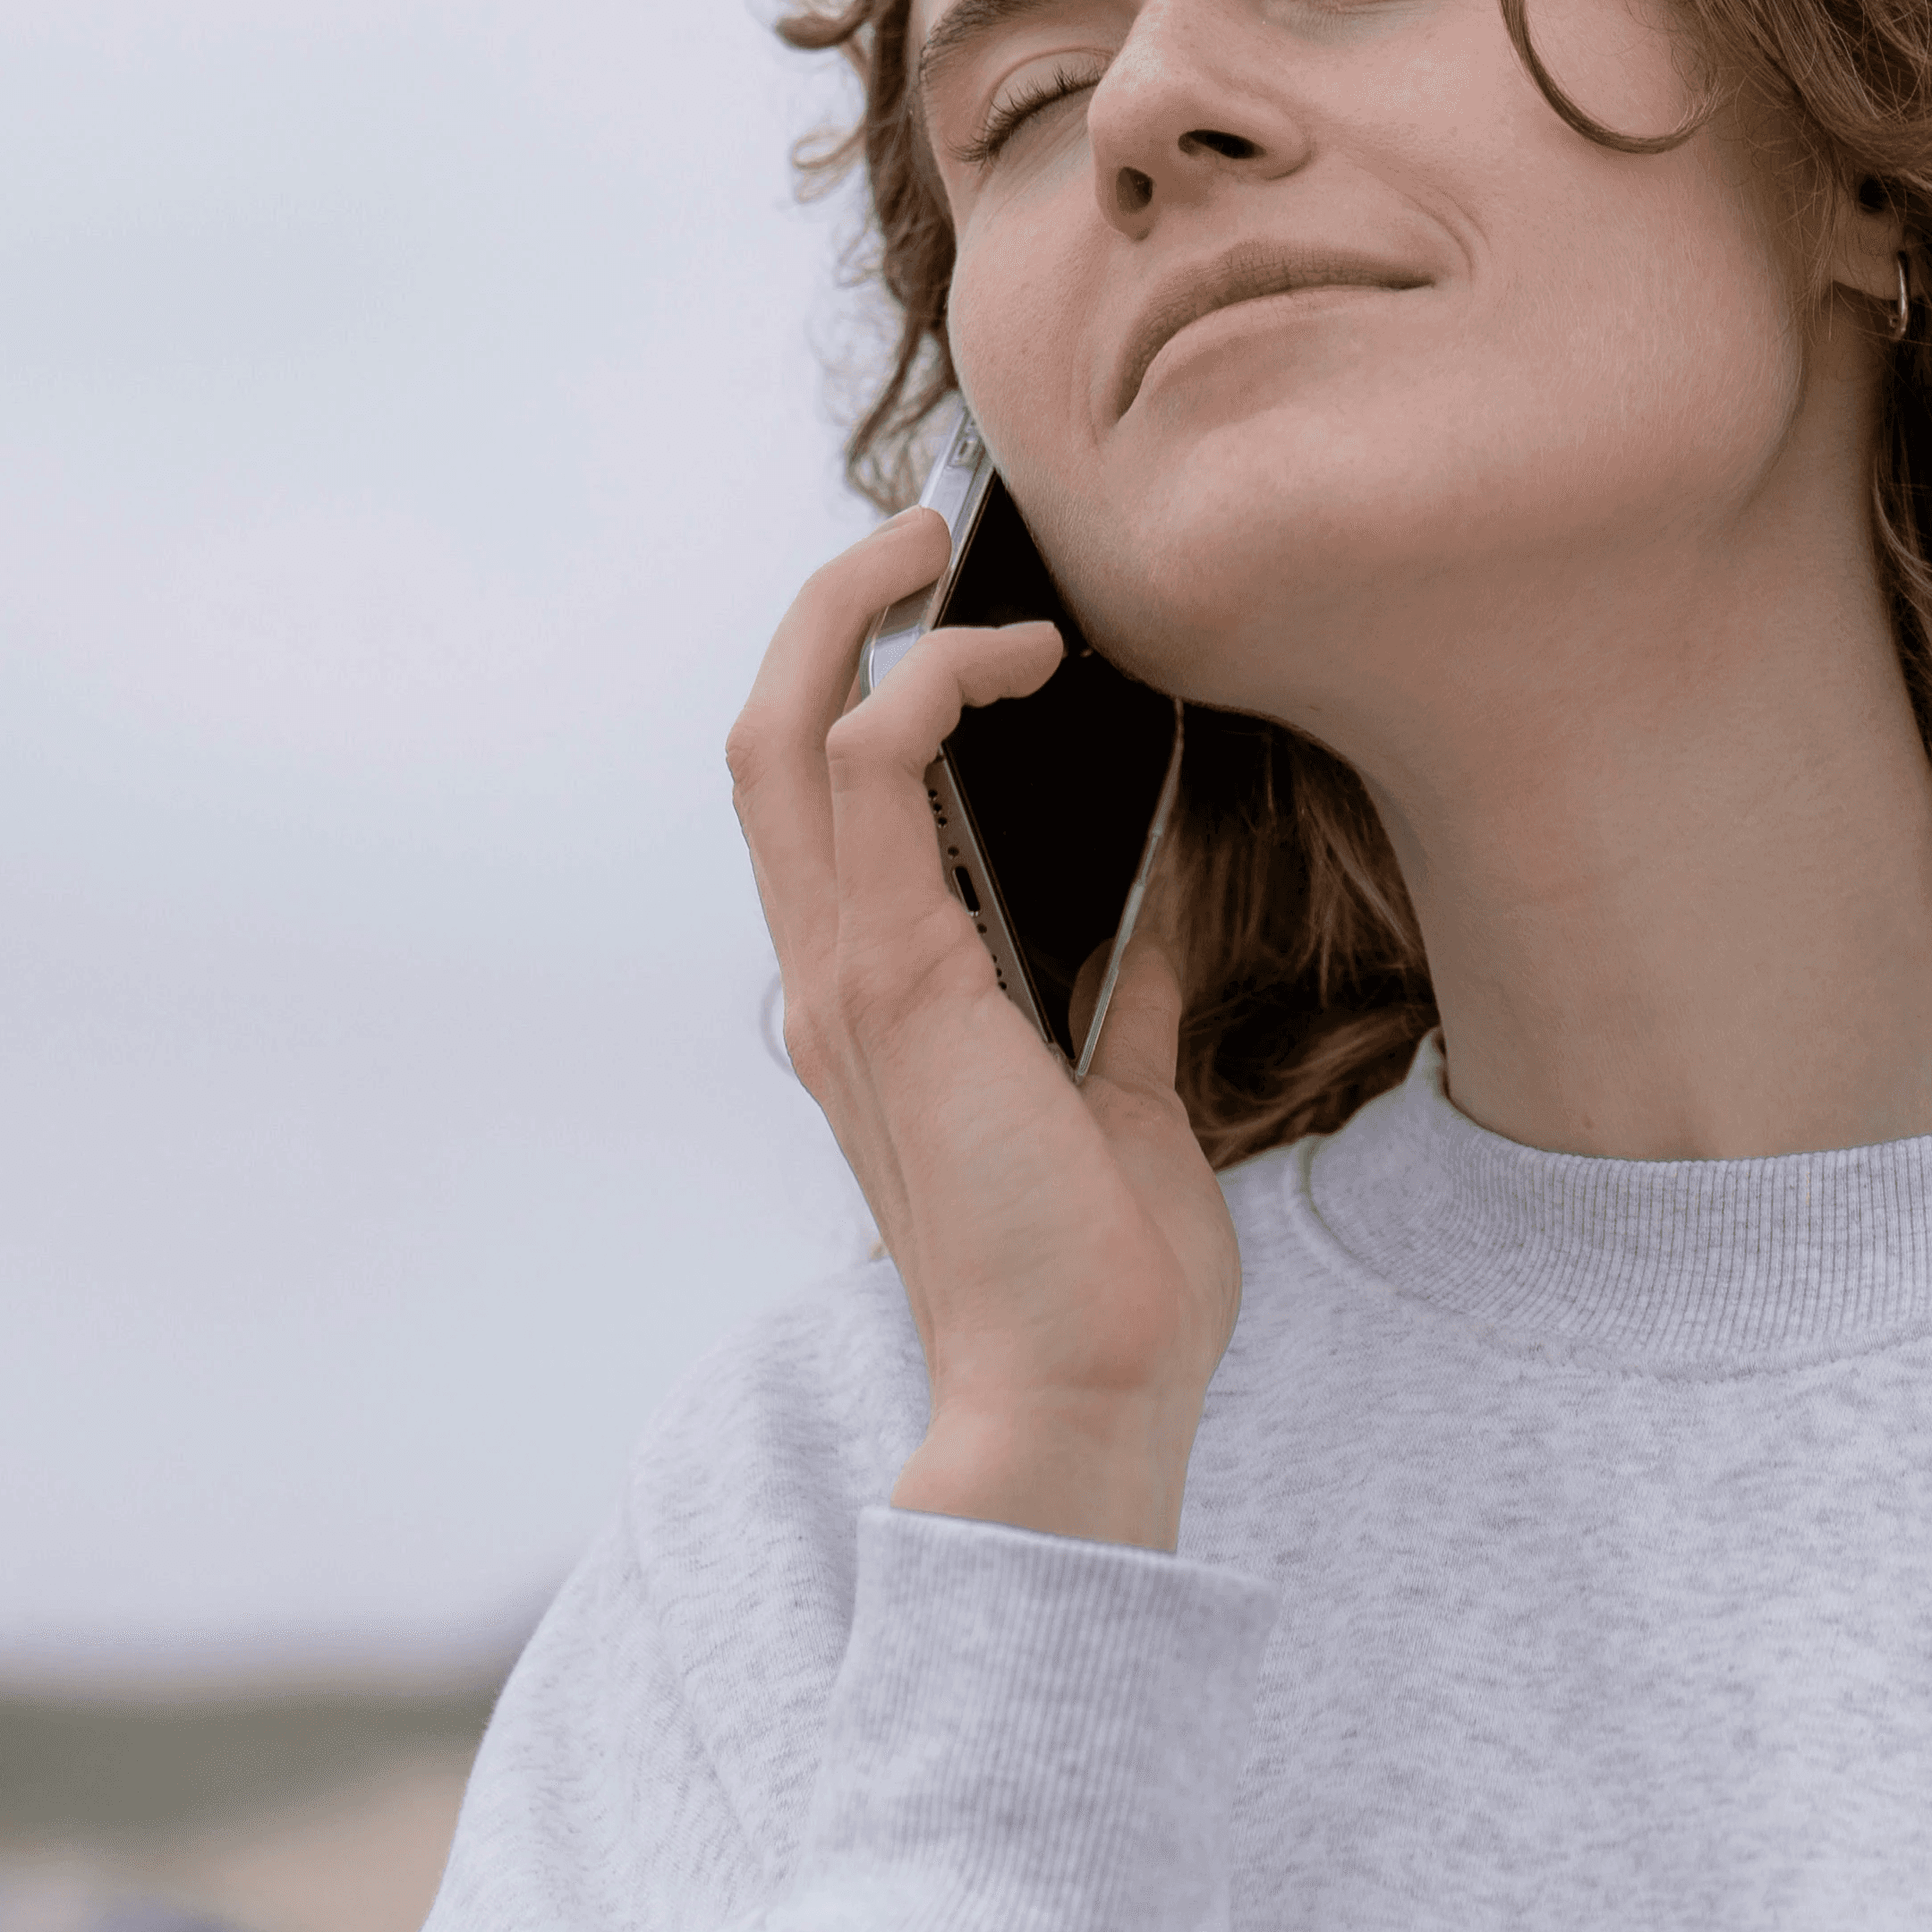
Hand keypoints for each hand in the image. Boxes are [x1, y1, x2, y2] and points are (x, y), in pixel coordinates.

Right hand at [726, 506, 1238, 1552]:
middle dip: (823, 613)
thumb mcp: (1125, 1081)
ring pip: (784, 733)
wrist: (1087, 1397)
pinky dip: (932, 686)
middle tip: (920, 534)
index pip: (810, 807)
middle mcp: (830, 980)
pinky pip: (873, 770)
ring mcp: (846, 980)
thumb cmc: (1102, 1268)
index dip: (848, 683)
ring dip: (857, 618)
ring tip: (943, 552)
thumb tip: (1169, 848)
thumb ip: (1126, 963)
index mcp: (870, 1005)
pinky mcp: (900, 980)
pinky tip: (1025, 661)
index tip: (945, 610)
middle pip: (761, 741)